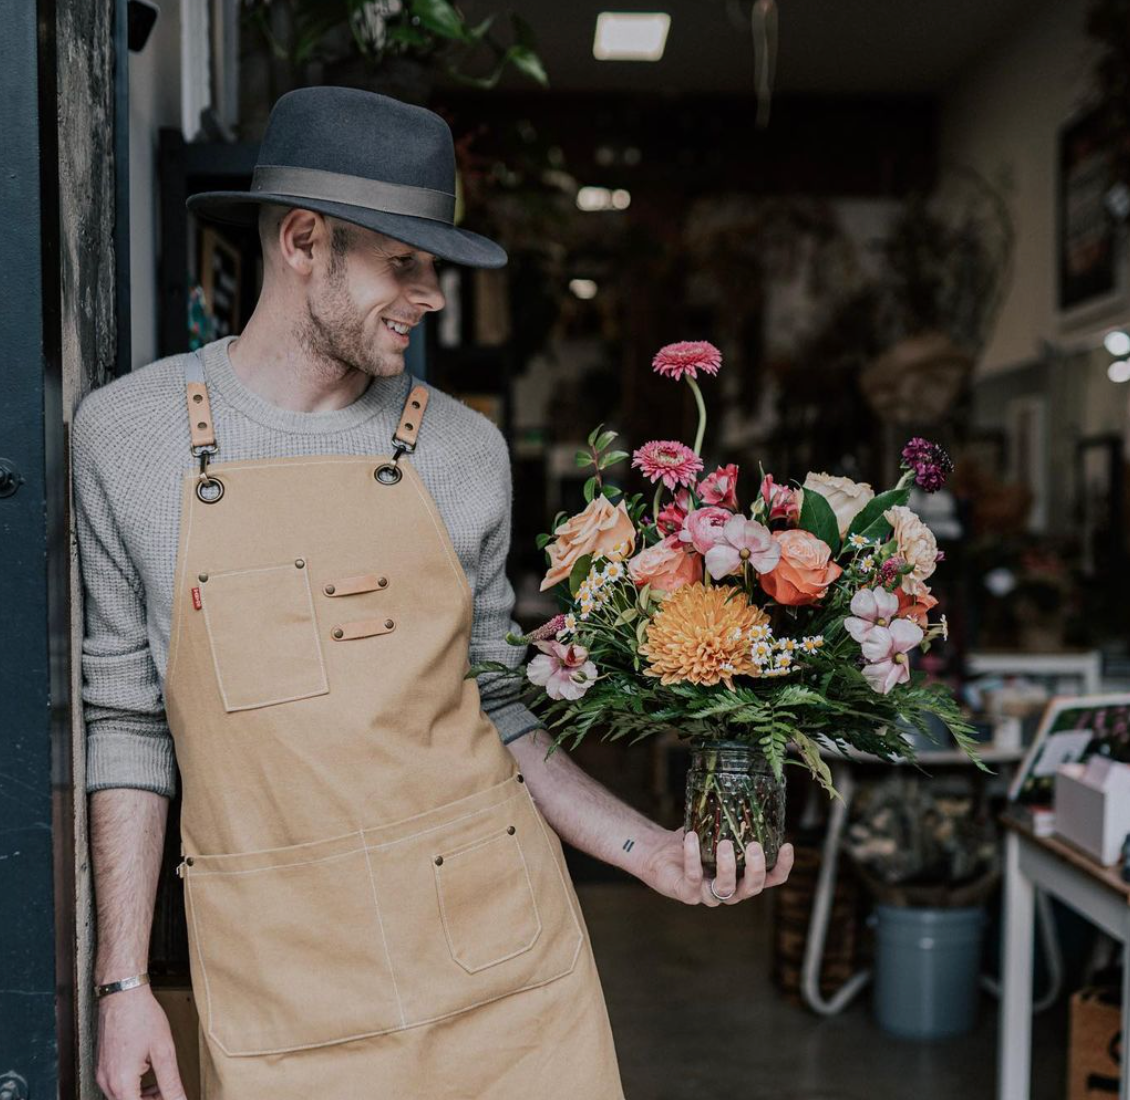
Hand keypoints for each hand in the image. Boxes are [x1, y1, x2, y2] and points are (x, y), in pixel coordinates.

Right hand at [95, 986, 186, 1099]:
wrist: (122, 993)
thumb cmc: (142, 1016)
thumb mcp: (163, 1050)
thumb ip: (171, 1082)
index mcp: (121, 1083)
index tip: (169, 1097)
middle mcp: (106, 1082)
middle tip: (168, 1093)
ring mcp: (102, 1074)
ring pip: (121, 1098)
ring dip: (142, 1097)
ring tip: (162, 1087)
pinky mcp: (102, 1066)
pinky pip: (116, 1086)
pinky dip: (132, 1086)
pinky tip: (147, 1074)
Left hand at [640, 828, 793, 905]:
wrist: (659, 852)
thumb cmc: (692, 842)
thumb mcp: (715, 830)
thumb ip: (731, 821)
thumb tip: (746, 790)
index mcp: (741, 876)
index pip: (770, 878)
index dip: (782, 867)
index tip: (787, 846)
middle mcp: (730, 889)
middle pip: (752, 888)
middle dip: (756, 869)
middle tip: (754, 846)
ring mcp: (708, 894)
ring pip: (725, 889)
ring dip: (727, 867)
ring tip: (725, 843)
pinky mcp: (687, 893)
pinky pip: (693, 878)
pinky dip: (692, 857)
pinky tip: (691, 837)